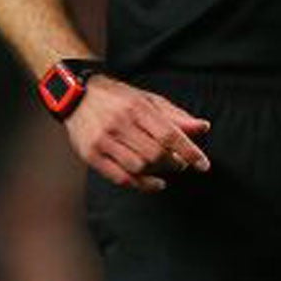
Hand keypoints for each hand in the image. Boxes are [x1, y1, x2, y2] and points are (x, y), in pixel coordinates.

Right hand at [66, 76, 210, 192]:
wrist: (76, 96)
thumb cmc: (120, 99)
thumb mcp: (150, 100)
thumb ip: (177, 116)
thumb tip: (204, 127)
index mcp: (138, 108)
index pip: (169, 135)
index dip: (189, 152)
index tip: (204, 165)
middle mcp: (120, 125)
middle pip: (155, 154)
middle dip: (174, 162)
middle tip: (181, 163)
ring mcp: (103, 141)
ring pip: (138, 167)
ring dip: (158, 173)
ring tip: (166, 168)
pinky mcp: (90, 155)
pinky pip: (119, 177)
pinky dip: (140, 184)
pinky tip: (154, 183)